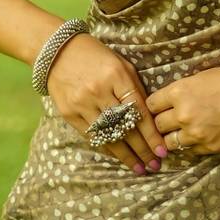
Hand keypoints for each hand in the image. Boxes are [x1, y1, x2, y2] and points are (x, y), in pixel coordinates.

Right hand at [46, 34, 167, 174]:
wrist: (58, 52)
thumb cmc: (97, 56)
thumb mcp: (121, 65)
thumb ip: (135, 89)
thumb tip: (150, 117)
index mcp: (117, 76)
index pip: (138, 111)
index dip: (151, 134)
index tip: (161, 150)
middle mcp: (99, 91)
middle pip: (125, 128)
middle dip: (142, 150)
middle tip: (154, 165)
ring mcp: (82, 104)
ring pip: (108, 136)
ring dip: (126, 155)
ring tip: (140, 167)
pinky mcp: (69, 113)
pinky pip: (92, 136)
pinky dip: (107, 147)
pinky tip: (119, 156)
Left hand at [146, 57, 219, 154]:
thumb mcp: (201, 77)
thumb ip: (181, 92)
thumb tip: (167, 103)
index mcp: (179, 92)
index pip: (150, 105)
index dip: (155, 106)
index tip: (160, 107)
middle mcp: (184, 114)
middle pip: (158, 126)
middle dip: (163, 123)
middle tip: (172, 119)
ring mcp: (197, 133)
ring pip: (170, 143)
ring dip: (174, 137)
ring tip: (184, 130)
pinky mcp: (210, 147)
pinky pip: (190, 151)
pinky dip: (191, 144)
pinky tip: (201, 134)